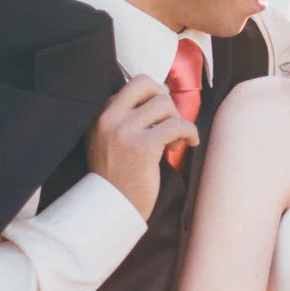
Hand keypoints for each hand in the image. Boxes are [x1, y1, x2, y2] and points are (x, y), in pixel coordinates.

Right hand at [86, 74, 198, 217]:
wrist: (113, 207)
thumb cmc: (117, 175)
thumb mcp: (108, 139)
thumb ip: (125, 117)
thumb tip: (160, 95)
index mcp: (100, 114)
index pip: (133, 85)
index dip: (153, 98)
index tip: (159, 118)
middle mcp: (108, 118)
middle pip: (147, 83)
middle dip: (165, 100)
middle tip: (169, 122)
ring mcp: (125, 130)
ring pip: (164, 104)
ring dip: (176, 120)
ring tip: (174, 142)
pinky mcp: (144, 146)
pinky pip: (177, 125)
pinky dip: (189, 132)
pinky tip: (189, 143)